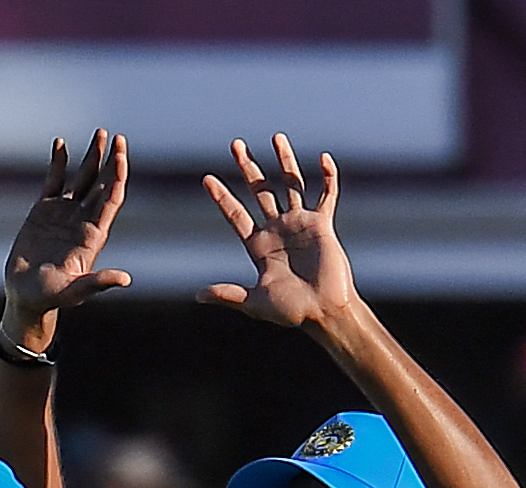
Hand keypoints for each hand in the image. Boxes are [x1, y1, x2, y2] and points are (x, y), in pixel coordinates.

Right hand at [1, 130, 132, 346]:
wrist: (27, 296)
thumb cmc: (51, 297)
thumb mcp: (75, 291)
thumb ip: (97, 282)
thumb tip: (125, 279)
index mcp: (94, 234)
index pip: (111, 199)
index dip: (117, 176)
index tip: (120, 155)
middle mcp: (83, 219)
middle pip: (102, 183)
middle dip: (110, 160)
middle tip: (116, 137)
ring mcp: (64, 213)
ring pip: (83, 178)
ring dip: (92, 156)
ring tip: (100, 133)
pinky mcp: (44, 211)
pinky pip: (54, 181)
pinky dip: (58, 162)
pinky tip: (60, 143)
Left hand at [199, 134, 358, 330]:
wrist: (323, 311)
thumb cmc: (290, 311)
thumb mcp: (255, 303)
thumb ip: (228, 295)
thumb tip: (198, 296)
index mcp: (257, 246)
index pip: (235, 215)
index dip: (222, 197)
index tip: (207, 179)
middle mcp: (276, 230)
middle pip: (259, 191)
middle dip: (247, 168)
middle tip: (235, 145)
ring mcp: (299, 224)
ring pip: (290, 185)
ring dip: (283, 161)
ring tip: (275, 137)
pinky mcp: (322, 225)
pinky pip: (326, 195)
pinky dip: (327, 177)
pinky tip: (322, 158)